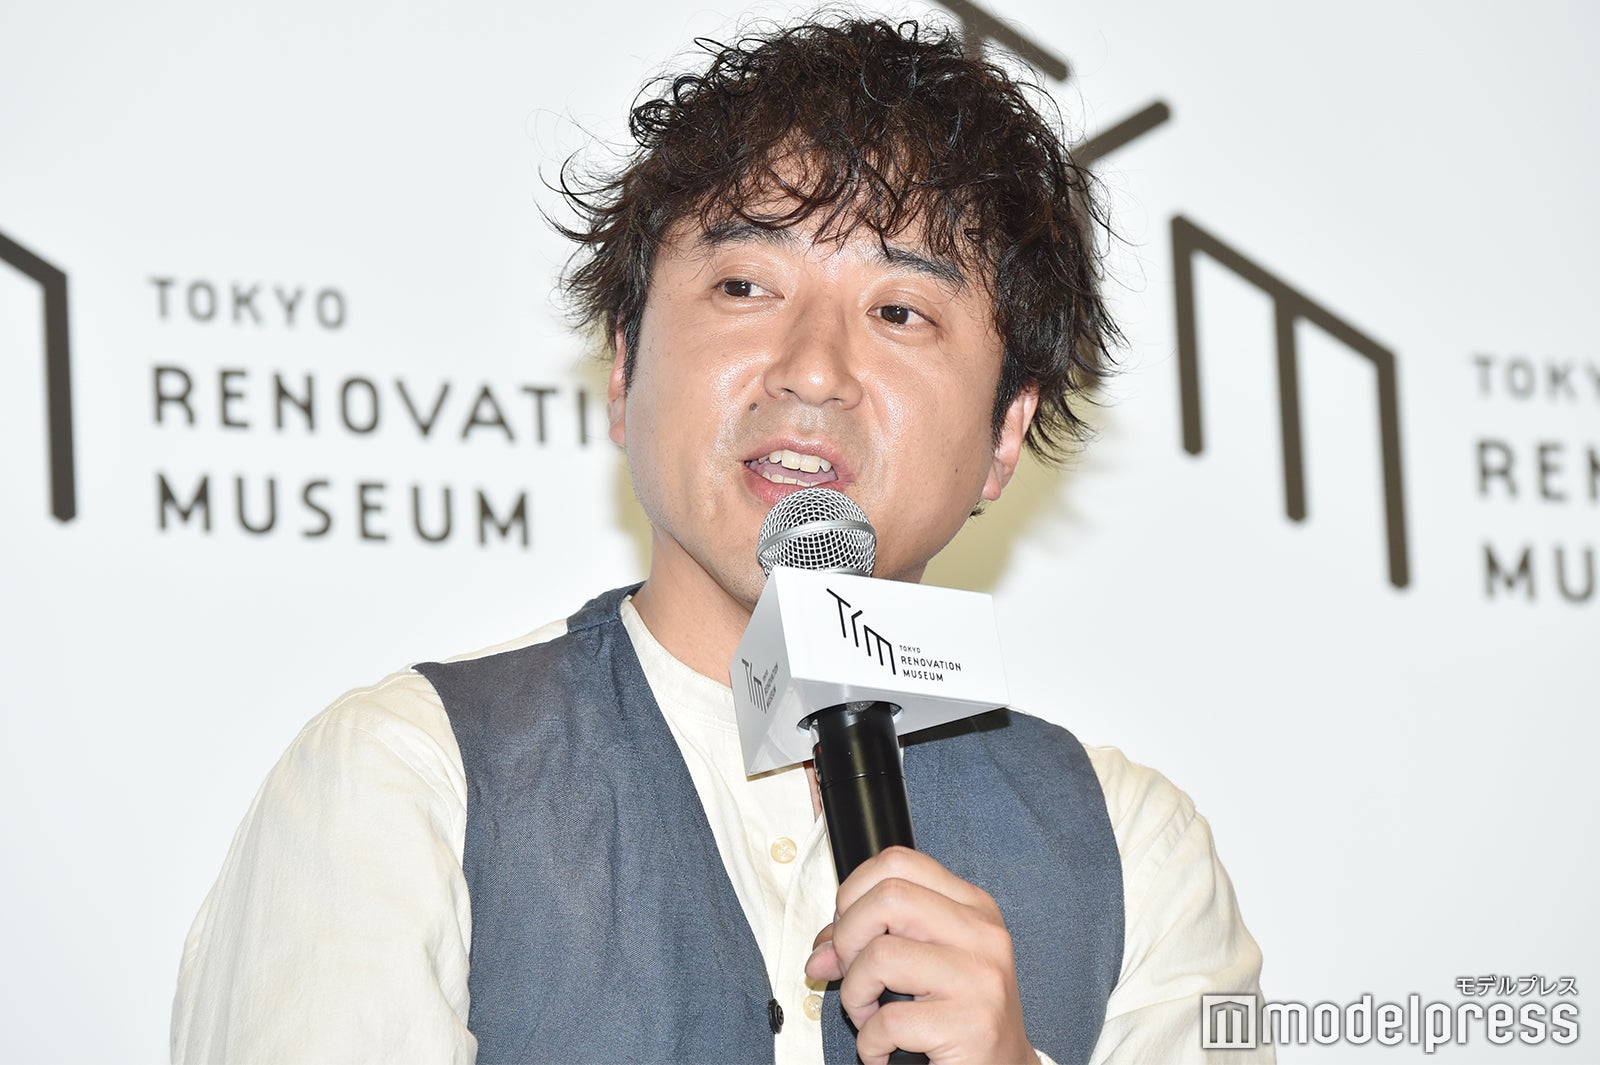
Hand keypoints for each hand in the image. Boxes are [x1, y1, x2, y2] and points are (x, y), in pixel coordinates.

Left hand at [803, 846, 1039, 1064]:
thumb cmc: (958, 1017)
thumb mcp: (921, 966)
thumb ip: (872, 944)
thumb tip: (821, 953)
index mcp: (972, 907)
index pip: (898, 862)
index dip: (854, 893)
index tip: (849, 931)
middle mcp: (982, 934)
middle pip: (887, 897)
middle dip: (849, 938)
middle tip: (854, 975)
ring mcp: (980, 978)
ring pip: (881, 956)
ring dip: (855, 995)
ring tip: (868, 1017)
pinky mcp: (971, 1025)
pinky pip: (888, 1020)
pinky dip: (869, 1042)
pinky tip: (884, 1050)